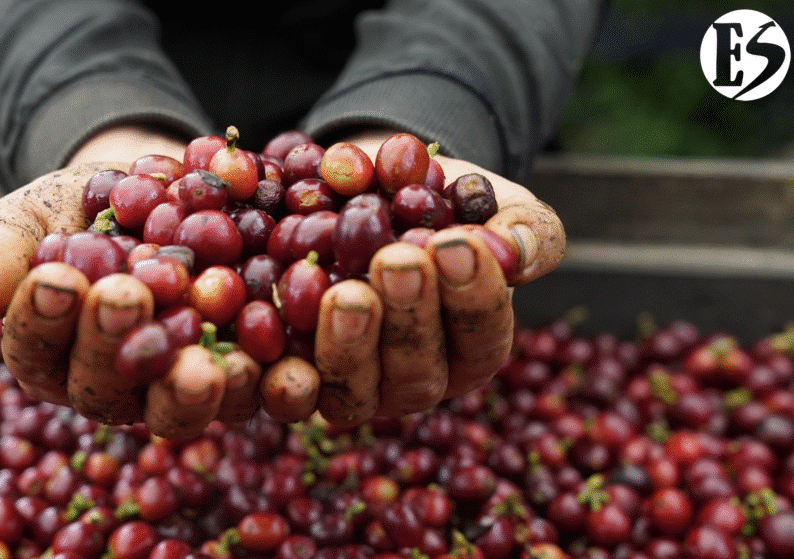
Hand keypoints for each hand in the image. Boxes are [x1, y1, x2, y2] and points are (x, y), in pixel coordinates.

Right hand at [0, 125, 305, 439]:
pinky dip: (271, 382)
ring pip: (178, 410)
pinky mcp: (241, 377)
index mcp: (51, 354)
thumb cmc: (81, 210)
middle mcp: (111, 387)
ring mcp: (176, 389)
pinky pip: (255, 393)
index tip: (54, 278)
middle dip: (113, 346)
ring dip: (190, 389)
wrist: (161, 195)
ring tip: (205, 361)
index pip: (35, 349)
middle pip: (106, 388)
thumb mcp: (36, 214)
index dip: (41, 320)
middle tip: (126, 298)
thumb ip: (5, 246)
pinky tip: (286, 363)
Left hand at [304, 129, 565, 426]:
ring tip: (346, 291)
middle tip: (397, 260)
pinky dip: (277, 364)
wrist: (362, 192)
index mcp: (471, 349)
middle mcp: (412, 381)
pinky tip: (270, 320)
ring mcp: (351, 387)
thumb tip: (516, 249)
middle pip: (416, 373)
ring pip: (351, 389)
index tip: (455, 243)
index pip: (482, 336)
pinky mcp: (293, 379)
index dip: (472, 297)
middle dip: (409, 317)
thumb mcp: (489, 204)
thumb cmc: (438, 204)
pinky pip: (283, 386)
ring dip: (349, 344)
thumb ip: (523, 227)